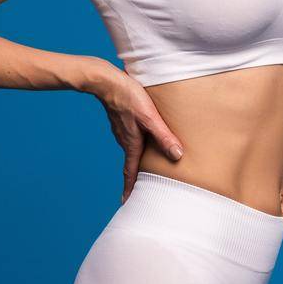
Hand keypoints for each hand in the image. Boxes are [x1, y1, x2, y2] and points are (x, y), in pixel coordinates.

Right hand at [85, 59, 184, 203]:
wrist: (105, 80)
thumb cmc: (128, 97)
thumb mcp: (149, 117)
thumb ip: (163, 136)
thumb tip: (177, 155)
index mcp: (132, 144)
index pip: (131, 172)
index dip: (131, 189)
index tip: (128, 203)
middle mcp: (125, 140)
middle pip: (132, 163)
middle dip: (136, 178)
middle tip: (141, 191)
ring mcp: (122, 130)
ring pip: (132, 149)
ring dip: (138, 161)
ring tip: (147, 168)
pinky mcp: (123, 120)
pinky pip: (131, 137)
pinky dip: (137, 144)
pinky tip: (144, 140)